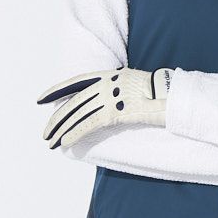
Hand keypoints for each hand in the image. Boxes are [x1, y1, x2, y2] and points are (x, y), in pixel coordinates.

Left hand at [37, 66, 173, 148]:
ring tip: (50, 142)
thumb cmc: (161, 94)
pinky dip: (74, 134)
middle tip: (45, 133)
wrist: (176, 96)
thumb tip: (111, 102)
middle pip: (74, 102)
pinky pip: (89, 124)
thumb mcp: (135, 85)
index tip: (42, 99)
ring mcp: (111, 96)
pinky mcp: (116, 111)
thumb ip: (118, 90)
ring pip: (78, 114)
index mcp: (111, 74)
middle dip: (57, 119)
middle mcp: (107, 83)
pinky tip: (65, 142)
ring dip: (61, 130)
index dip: (57, 91)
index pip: (76, 82)